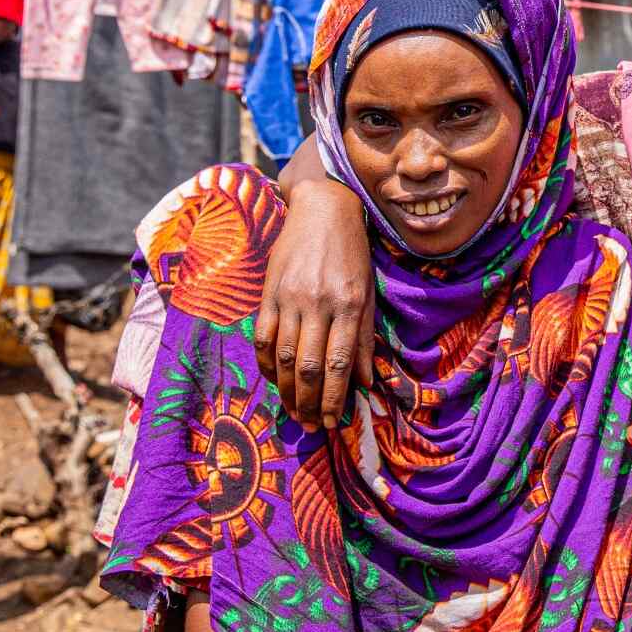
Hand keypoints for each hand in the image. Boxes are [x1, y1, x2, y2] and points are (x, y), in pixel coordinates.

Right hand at [254, 177, 374, 429]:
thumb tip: (367, 381)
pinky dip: (266, 362)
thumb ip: (365, 337)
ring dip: (287, 389)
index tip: (332, 422)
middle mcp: (318, 304)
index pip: (338, 363)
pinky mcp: (269, 291)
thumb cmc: (353, 253)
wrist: (323, 207)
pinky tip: (273, 379)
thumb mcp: (369, 292)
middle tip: (310, 424)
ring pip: (284, 356)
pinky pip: (263, 336)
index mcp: (348, 305)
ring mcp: (290, 298)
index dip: (333, 398)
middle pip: (308, 366)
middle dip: (308, 402)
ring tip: (293, 411)